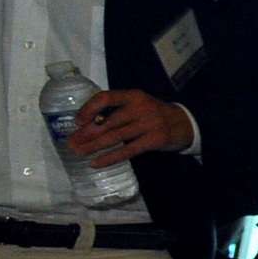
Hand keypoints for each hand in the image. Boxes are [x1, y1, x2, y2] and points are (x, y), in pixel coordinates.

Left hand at [76, 89, 194, 166]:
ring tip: (79, 152)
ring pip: (115, 137)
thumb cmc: (154, 114)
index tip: (77, 121)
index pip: (105, 97)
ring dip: (94, 146)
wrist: (185, 123)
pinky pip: (128, 150)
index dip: (89, 109)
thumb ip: (118, 111)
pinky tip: (96, 163)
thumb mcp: (139, 105)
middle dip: (86, 133)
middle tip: (71, 143)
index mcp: (133, 96)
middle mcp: (141, 107)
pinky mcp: (155, 140)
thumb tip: (87, 125)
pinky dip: (110, 158)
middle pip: (107, 121)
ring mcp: (149, 124)